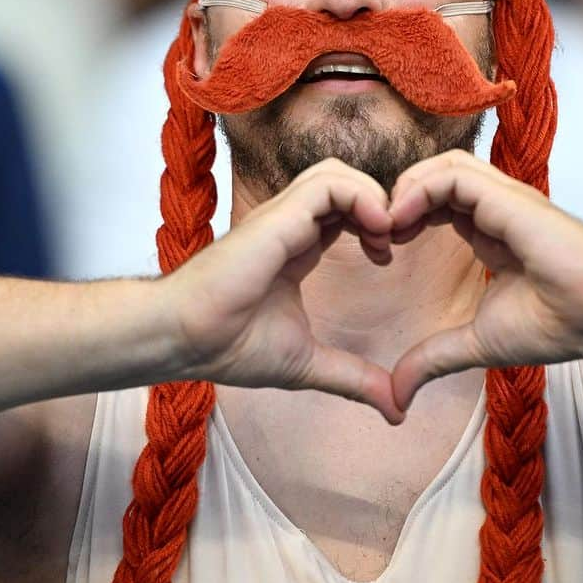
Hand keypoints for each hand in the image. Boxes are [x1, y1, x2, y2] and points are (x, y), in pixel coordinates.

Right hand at [161, 159, 403, 422]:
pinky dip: (362, 198)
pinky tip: (375, 231)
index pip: (341, 210)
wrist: (186, 339)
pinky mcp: (277, 217)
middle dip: (378, 202)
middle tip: (391, 243)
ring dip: (372, 196)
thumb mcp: (308, 363)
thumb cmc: (229, 346)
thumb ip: (353, 378)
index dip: (372, 222)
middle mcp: (288, 224)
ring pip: (337, 173)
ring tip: (384, 236)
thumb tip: (396, 409)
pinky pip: (328, 185)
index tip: (385, 258)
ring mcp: (282, 217)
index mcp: (295, 247)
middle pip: (342, 181)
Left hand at [388, 151, 582, 408]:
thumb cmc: (559, 325)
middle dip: (399, 196)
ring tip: (386, 223)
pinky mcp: (510, 198)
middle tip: (376, 231)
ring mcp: (506, 199)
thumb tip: (397, 394)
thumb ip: (433, 359)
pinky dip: (420, 189)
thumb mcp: (476, 343)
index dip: (405, 215)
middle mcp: (497, 209)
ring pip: (445, 167)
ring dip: (406, 187)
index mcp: (490, 231)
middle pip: (437, 176)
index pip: (439, 200)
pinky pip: (454, 175)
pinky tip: (401, 219)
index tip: (383, 248)